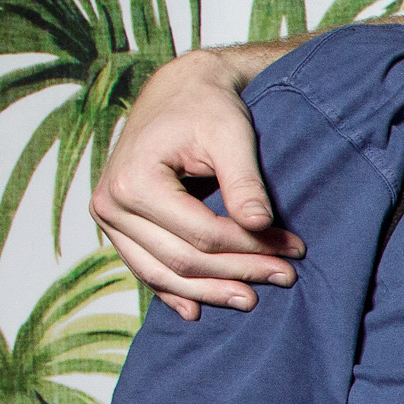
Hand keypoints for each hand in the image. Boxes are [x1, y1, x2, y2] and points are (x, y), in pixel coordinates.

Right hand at [90, 48, 297, 318]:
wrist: (179, 92)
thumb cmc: (206, 107)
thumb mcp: (231, 135)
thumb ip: (244, 181)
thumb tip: (260, 225)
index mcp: (133, 181)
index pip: (201, 234)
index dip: (251, 247)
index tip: (294, 250)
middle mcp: (111, 204)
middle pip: (183, 260)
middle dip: (239, 272)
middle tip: (286, 277)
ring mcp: (110, 219)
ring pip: (164, 273)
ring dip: (210, 292)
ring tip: (253, 299)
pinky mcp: (119, 228)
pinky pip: (146, 269)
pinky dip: (173, 291)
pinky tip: (198, 311)